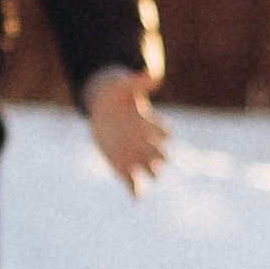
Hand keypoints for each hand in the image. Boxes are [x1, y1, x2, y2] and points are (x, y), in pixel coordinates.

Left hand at [87, 70, 169, 191]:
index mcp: (151, 126)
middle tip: (153, 154)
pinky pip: (133, 184)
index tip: (146, 125)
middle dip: (160, 156)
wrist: (104, 112)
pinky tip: (136, 196)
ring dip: (152, 174)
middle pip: (163, 156)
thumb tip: (152, 72)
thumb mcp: (125, 87)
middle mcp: (148, 144)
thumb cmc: (118, 97)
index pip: (165, 133)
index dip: (161, 131)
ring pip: (153, 172)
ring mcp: (137, 158)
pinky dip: (136, 191)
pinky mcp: (123, 168)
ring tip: (149, 176)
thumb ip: (138, 81)